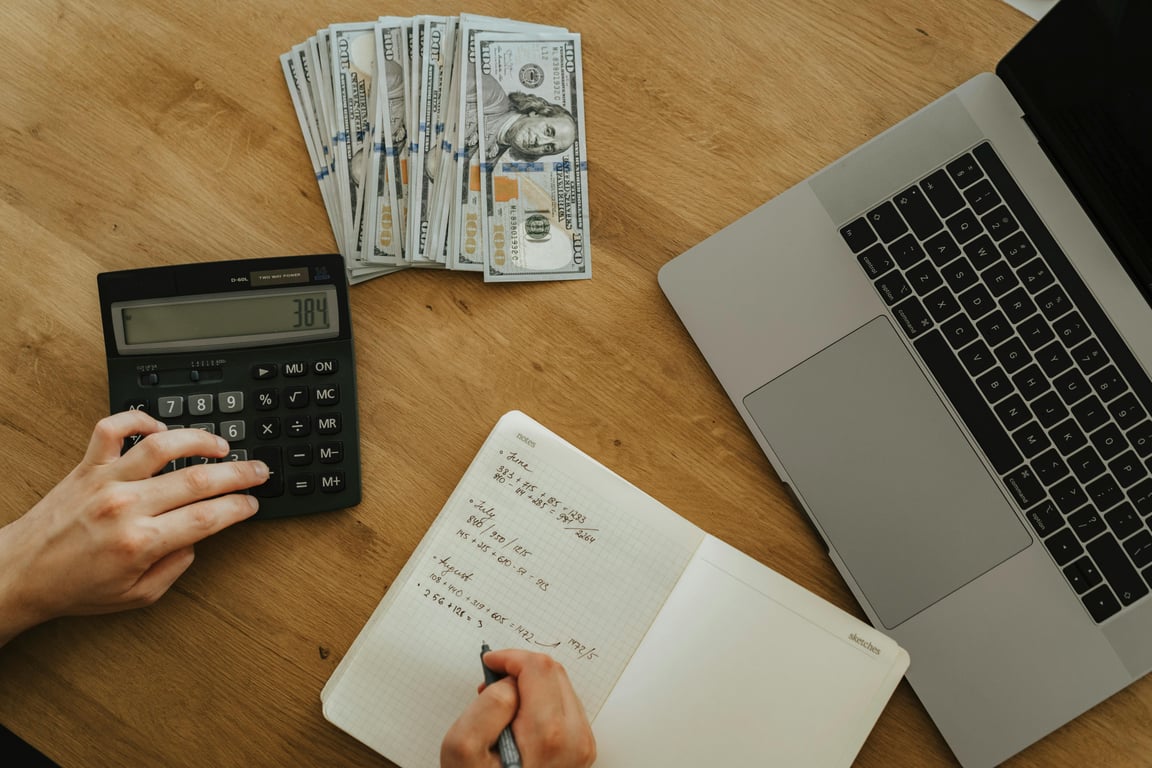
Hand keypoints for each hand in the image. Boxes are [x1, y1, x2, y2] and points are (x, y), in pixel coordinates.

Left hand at [0, 410, 268, 645]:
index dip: (238, 507)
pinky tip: (159, 429)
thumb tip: (196, 539)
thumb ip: (174, 569)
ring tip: (221, 444)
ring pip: (162, 446)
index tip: (252, 503)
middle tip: (257, 470)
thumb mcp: (136, 597)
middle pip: (198, 479)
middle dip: (238, 473)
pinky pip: (112, 428)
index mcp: (140, 542)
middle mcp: (125, 506)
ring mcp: (105, 481)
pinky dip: (139, 420)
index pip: (207, 517)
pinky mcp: (86, 467)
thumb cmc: (72, 587)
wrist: (19, 574)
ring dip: (199, 440)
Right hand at [441, 649, 595, 767]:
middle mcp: (574, 739)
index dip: (510, 658)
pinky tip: (517, 721)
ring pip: (561, 687)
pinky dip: (540, 703)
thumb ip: (487, 706)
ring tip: (500, 710)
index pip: (538, 667)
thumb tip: (509, 683)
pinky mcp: (581, 750)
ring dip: (530, 687)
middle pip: (553, 672)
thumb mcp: (463, 750)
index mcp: (548, 734)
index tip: (490, 663)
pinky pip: (564, 708)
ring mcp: (582, 746)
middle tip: (491, 686)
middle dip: (520, 670)